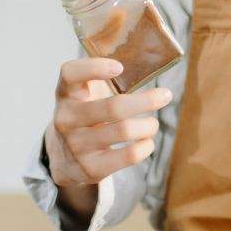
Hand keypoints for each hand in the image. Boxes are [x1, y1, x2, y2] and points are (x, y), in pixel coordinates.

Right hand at [44, 58, 172, 216]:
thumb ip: (104, 77)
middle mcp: (66, 119)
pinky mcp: (91, 168)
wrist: (64, 159)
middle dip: (146, 101)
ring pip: (125, 130)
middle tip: (165, 95)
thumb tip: (149, 62)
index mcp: (66, 94)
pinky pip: (129, 155)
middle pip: (113, 107)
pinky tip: (146, 142)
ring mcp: (76, 145)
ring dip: (149, 125)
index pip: (70, 74)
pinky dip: (146, 146)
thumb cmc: (86, 115)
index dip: (94, 67)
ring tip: (153, 124)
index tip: (120, 67)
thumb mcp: (85, 94)